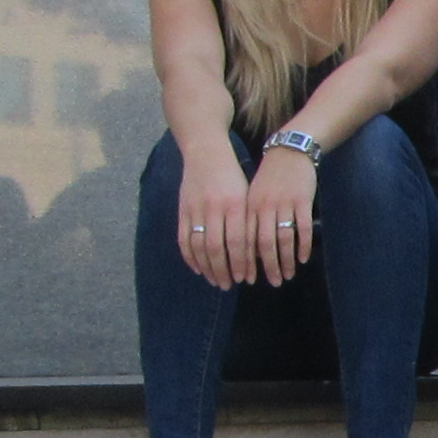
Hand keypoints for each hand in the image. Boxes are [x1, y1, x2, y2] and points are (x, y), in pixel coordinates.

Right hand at [175, 145, 255, 287]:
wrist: (205, 153)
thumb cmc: (233, 176)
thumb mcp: (246, 195)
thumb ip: (248, 221)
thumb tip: (255, 254)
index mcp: (234, 204)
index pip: (238, 241)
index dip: (241, 262)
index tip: (245, 279)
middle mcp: (214, 208)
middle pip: (217, 248)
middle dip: (224, 270)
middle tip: (230, 285)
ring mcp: (195, 209)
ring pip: (199, 247)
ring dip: (207, 268)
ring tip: (215, 281)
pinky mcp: (182, 210)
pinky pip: (183, 239)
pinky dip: (190, 257)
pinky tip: (198, 268)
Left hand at [244, 144, 318, 284]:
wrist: (289, 152)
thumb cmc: (269, 178)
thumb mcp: (253, 196)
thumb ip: (250, 221)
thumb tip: (250, 252)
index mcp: (249, 207)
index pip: (245, 240)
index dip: (247, 262)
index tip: (249, 279)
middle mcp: (265, 207)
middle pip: (265, 244)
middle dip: (269, 267)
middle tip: (273, 283)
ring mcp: (284, 204)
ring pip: (284, 239)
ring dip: (287, 260)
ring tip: (289, 275)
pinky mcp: (303, 201)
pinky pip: (303, 229)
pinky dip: (303, 246)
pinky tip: (303, 258)